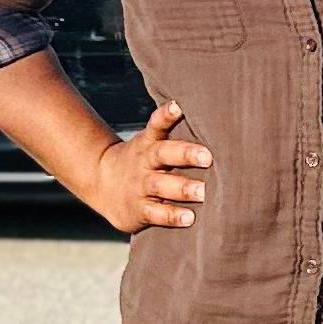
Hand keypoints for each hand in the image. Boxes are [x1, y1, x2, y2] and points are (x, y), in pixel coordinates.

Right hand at [90, 100, 212, 233]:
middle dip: (185, 154)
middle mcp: (144, 162)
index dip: (167, 115)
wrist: (102, 182)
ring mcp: (140, 186)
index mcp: (149, 142)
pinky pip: (155, 213)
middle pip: (163, 154)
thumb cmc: (144, 160)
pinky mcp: (139, 209)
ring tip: (203, 192)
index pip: (156, 124)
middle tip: (208, 157)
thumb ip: (177, 136)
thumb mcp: (152, 143)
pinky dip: (172, 215)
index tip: (179, 106)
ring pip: (160, 185)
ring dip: (182, 188)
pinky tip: (189, 217)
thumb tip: (220, 123)